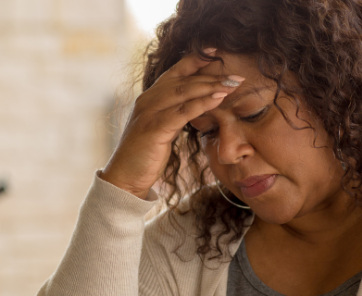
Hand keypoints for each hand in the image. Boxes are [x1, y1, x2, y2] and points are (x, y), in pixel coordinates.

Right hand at [100, 49, 243, 198]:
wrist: (124, 178)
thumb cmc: (144, 155)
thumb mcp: (161, 128)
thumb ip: (175, 114)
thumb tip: (197, 107)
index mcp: (149, 97)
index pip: (176, 71)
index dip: (197, 59)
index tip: (218, 52)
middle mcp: (148, 99)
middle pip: (185, 80)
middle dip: (213, 76)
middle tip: (237, 76)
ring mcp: (149, 112)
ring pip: (185, 92)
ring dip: (212, 86)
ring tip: (234, 84)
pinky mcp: (154, 128)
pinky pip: (182, 111)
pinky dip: (202, 103)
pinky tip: (219, 99)